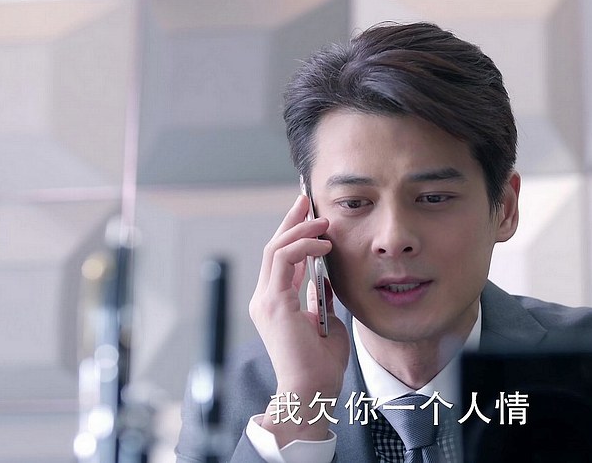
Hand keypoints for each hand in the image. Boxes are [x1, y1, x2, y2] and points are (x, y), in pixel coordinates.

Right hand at [249, 194, 349, 444]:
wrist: (311, 391)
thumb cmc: (321, 366)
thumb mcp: (326, 323)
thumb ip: (321, 300)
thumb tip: (324, 280)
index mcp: (275, 303)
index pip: (281, 259)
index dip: (294, 234)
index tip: (311, 216)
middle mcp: (265, 299)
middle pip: (274, 247)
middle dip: (292, 221)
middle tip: (308, 201)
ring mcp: (265, 300)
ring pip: (276, 248)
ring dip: (300, 229)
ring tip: (323, 221)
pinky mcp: (273, 303)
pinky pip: (284, 260)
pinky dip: (303, 246)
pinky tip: (323, 244)